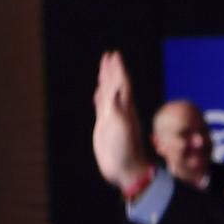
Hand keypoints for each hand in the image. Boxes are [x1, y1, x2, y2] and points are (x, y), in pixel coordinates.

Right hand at [92, 50, 153, 190]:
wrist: (125, 169)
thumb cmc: (125, 151)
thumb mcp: (121, 128)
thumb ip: (118, 109)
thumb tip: (117, 90)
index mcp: (125, 109)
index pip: (121, 83)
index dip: (118, 69)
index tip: (114, 54)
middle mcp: (120, 110)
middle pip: (115, 85)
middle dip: (111, 70)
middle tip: (109, 55)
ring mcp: (112, 117)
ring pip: (108, 94)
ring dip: (106, 81)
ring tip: (103, 70)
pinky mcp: (106, 126)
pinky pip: (102, 107)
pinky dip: (100, 97)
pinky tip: (98, 93)